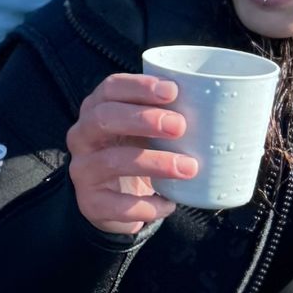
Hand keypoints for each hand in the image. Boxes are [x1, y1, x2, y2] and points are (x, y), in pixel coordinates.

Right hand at [66, 76, 198, 231]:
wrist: (113, 202)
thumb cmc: (136, 154)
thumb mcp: (143, 130)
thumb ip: (164, 114)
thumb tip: (210, 102)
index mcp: (96, 110)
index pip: (110, 88)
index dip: (139, 87)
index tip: (172, 90)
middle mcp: (82, 137)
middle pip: (103, 118)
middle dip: (143, 119)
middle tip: (179, 126)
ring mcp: (83, 170)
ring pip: (111, 160)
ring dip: (154, 162)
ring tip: (188, 168)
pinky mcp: (90, 203)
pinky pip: (118, 204)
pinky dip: (148, 205)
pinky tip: (169, 203)